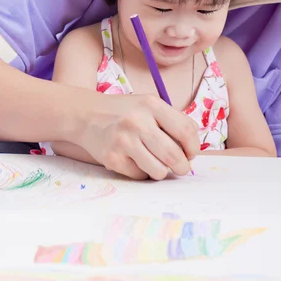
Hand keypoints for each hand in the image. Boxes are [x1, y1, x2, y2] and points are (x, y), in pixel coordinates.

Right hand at [76, 92, 199, 180]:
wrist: (86, 114)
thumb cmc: (124, 111)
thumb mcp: (148, 105)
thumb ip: (172, 121)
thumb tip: (194, 147)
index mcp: (151, 105)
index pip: (186, 130)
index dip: (194, 147)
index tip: (191, 153)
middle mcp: (138, 121)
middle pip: (174, 155)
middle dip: (183, 167)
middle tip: (181, 168)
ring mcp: (123, 141)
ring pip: (159, 171)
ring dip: (162, 171)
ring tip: (156, 162)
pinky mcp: (112, 158)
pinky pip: (140, 176)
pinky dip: (142, 172)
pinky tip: (134, 160)